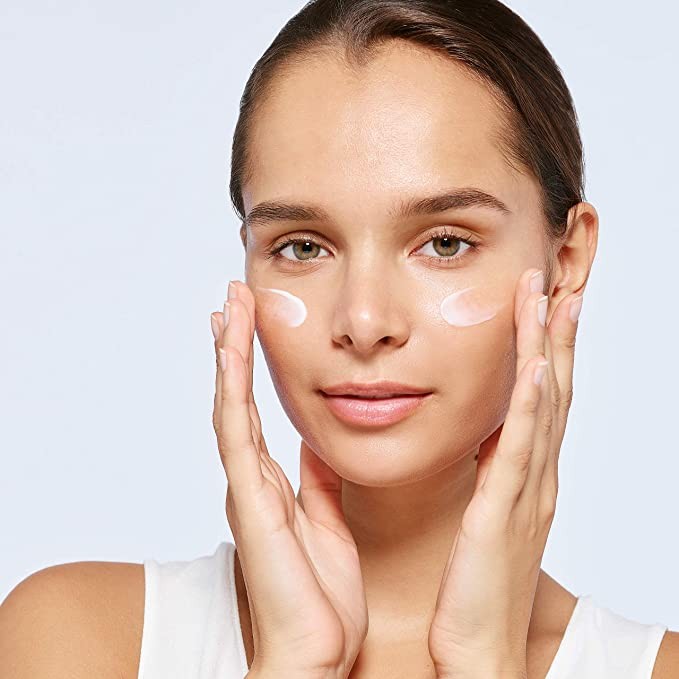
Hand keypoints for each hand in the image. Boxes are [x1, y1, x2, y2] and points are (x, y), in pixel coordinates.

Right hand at [211, 280, 367, 678]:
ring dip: (228, 354)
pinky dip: (232, 389)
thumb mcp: (325, 523)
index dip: (250, 366)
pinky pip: (237, 433)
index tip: (251, 324)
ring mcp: (247, 486)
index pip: (256, 410)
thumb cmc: (321, 597)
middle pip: (236, 397)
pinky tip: (230, 353)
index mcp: (272, 482)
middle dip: (234, 346)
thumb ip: (316, 483)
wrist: (316, 652)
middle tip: (233, 299)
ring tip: (228, 307)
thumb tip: (314, 446)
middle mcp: (253, 477)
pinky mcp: (250, 499)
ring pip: (231, 405)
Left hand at [427, 267, 582, 678]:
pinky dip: (532, 404)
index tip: (543, 302)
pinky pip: (521, 449)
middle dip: (555, 332)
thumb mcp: (483, 515)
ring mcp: (527, 492)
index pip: (542, 397)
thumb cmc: (476, 584)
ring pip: (544, 406)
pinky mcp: (504, 512)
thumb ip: (487, 474)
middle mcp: (537, 476)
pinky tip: (537, 366)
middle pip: (553, 389)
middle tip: (556, 279)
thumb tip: (480, 436)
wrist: (479, 648)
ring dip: (547, 349)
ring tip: (549, 298)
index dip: (546, 348)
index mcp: (526, 475)